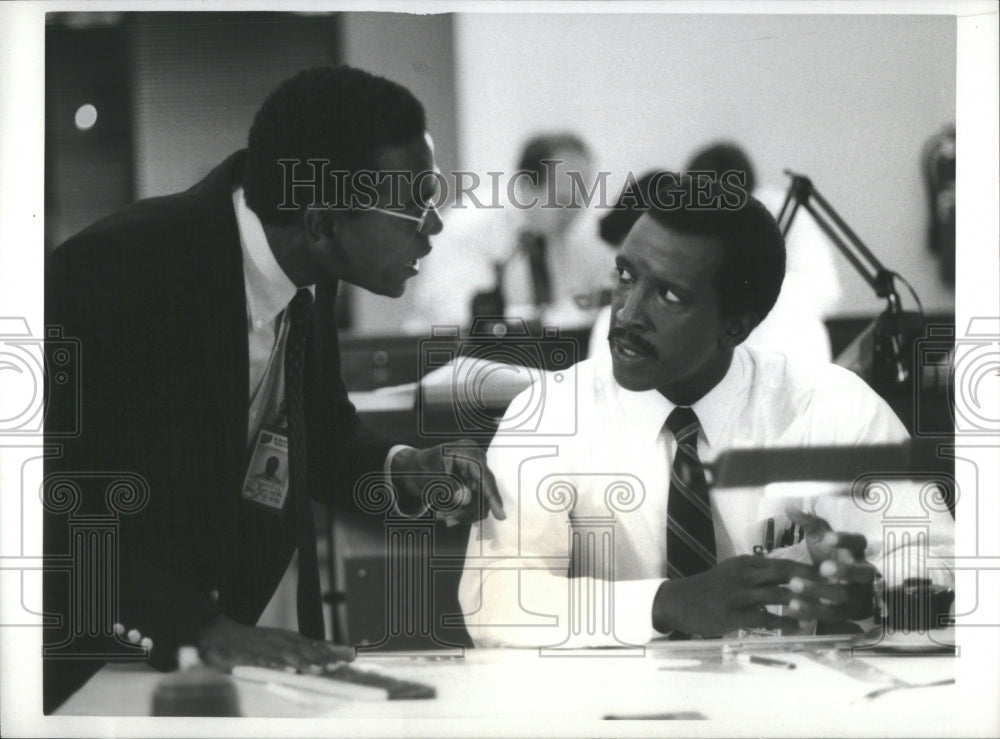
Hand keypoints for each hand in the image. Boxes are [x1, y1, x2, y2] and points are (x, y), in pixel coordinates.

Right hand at [196, 615, 354, 672]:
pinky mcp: (249, 656)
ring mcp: (264, 647)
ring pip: (288, 655)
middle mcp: (277, 640)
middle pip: (304, 649)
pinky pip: (266, 662)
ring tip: (319, 670)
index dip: (328, 652)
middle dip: (321, 658)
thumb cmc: (248, 643)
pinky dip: (278, 666)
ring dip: (305, 662)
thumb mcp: (274, 643)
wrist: (218, 635)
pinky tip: (289, 671)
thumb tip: (318, 657)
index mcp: (284, 637)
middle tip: (337, 667)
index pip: (311, 644)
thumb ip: (294, 650)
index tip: (344, 660)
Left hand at [390, 441, 505, 523]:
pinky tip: (447, 515)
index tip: (500, 515)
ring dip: (462, 514)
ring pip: (480, 503)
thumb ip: (448, 486)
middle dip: (467, 510)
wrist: (412, 470)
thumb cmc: (419, 467)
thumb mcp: (430, 475)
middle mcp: (477, 462)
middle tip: (446, 519)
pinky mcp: (474, 486)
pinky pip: (475, 505)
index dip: (491, 496)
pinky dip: (461, 513)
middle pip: (484, 493)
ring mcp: (476, 474)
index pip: (483, 475)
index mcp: (467, 451)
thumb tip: (467, 499)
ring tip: (442, 516)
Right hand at [651, 555, 820, 636]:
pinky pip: (764, 617)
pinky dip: (784, 622)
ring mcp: (738, 594)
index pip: (783, 562)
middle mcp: (743, 574)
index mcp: (745, 563)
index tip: (830, 574)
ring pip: (776, 594)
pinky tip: (799, 627)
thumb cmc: (709, 588)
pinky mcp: (732, 614)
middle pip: (784, 574)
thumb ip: (756, 572)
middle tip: (835, 589)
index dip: (807, 568)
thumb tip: (783, 574)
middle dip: (811, 581)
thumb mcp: (732, 571)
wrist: (680, 601)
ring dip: (801, 601)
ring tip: (823, 609)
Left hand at [785, 506, 875, 619]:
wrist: (834, 583)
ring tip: (795, 585)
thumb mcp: (819, 537)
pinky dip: (812, 611)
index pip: (858, 542)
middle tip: (823, 567)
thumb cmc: (827, 554)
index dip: (846, 540)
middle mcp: (862, 573)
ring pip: (844, 596)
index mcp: (856, 550)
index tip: (829, 538)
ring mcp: (857, 595)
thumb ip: (807, 523)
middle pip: (861, 573)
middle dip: (844, 571)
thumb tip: (790, 507)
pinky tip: (792, 606)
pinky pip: (832, 615)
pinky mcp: (847, 613)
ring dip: (820, 592)